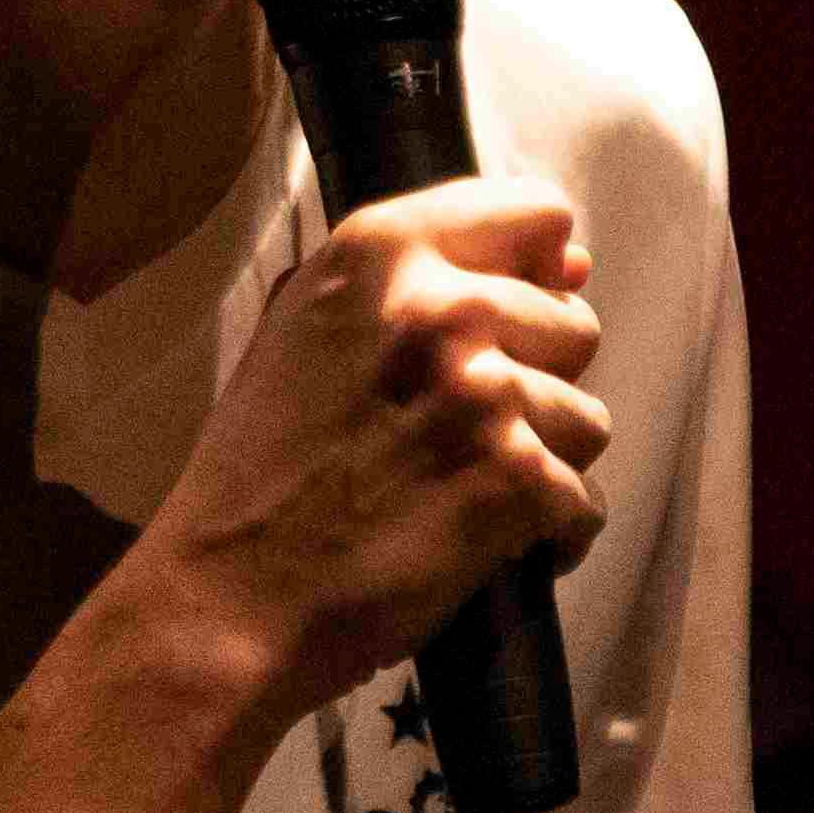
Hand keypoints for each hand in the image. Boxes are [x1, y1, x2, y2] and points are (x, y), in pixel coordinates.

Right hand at [122, 170, 605, 726]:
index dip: (534, 274)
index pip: (535, 214)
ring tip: (461, 494)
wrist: (227, 598)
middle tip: (456, 436)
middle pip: (573, 326)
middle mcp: (443, 307)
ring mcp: (484, 395)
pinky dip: (546, 536)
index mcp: (382, 252)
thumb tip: (563, 264)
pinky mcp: (515, 480)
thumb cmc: (258, 473)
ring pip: (586, 419)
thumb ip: (413, 280)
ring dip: (540, 463)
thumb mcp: (302, 331)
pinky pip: (582, 503)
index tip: (509, 323)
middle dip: (534, 383)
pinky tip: (483, 546)